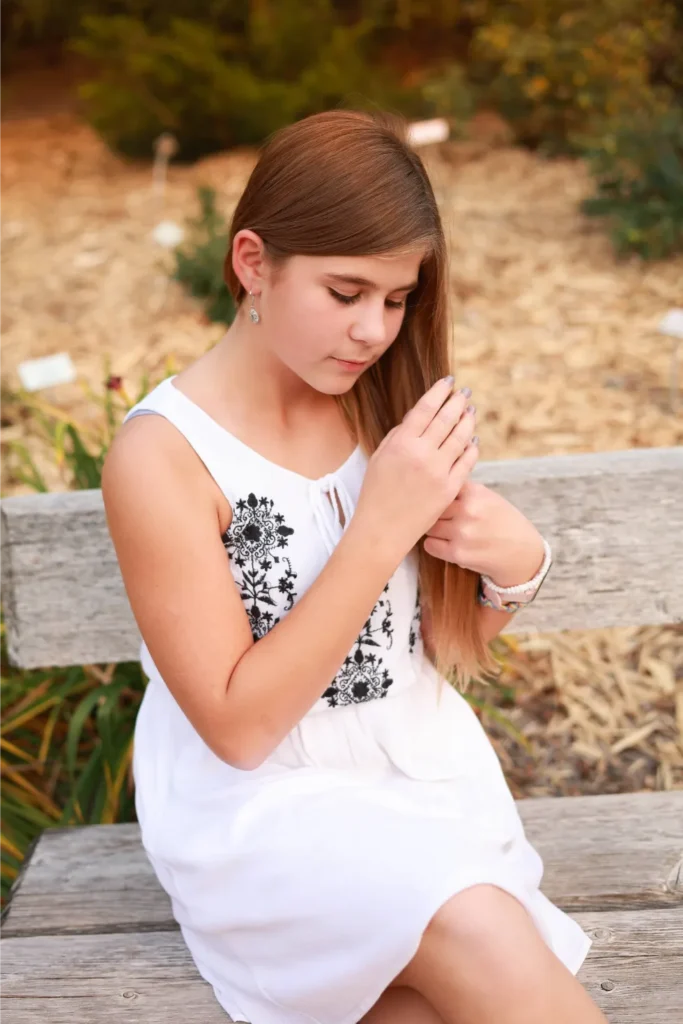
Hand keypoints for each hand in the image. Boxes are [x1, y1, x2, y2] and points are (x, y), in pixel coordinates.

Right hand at [354, 377, 478, 558]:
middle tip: (464, 392)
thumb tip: (418, 418)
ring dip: (468, 419)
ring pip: (461, 436)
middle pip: (447, 418)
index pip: (425, 408)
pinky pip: (467, 460)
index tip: (447, 382)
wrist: (382, 530)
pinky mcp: (451, 488)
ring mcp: (439, 471)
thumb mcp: (379, 458)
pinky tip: (473, 438)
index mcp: (401, 443)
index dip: (438, 392)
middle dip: (457, 401)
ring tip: (470, 410)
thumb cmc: (376, 493)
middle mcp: (422, 454)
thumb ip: (398, 435)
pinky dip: (472, 446)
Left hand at [423, 480, 544, 585]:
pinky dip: (434, 545)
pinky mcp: (458, 554)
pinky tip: (446, 545)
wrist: (523, 552)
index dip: (438, 494)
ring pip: (429, 526)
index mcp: (475, 492)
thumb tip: (434, 485)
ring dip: (433, 530)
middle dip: (433, 512)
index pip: (441, 486)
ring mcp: (462, 532)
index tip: (438, 499)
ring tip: (445, 532)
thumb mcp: (489, 497)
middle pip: (432, 506)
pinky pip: (430, 545)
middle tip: (442, 519)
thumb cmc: (504, 522)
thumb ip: (464, 491)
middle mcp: (468, 509)